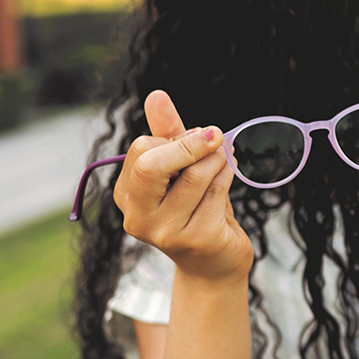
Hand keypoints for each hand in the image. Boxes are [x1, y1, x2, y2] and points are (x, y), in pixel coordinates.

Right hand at [114, 90, 252, 283]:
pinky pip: (217, 190)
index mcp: (127, 194)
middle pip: (153, 164)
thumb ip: (169, 134)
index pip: (142, 150)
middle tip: (216, 136)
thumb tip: (156, 95)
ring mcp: (165, 231)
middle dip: (191, 144)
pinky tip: (231, 172)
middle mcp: (138, 216)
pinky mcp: (197, 239)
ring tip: (226, 159)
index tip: (196, 136)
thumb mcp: (180, 170)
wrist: (215, 263)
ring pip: (195, 175)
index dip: (175, 139)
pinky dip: (229, 173)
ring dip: (219, 158)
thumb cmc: (197, 209)